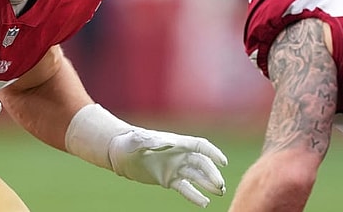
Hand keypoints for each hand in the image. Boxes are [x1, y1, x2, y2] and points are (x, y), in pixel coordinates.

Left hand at [109, 129, 227, 207]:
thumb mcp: (137, 140)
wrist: (119, 154)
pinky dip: (194, 195)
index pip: (200, 146)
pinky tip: (204, 203)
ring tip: (219, 193)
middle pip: (202, 164)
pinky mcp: (168, 180)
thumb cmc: (128, 142)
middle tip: (219, 185)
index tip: (223, 162)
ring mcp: (175, 168)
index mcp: (176, 143)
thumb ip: (151, 141)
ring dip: (209, 184)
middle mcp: (179, 155)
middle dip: (212, 173)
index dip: (213, 153)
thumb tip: (167, 142)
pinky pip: (185, 188)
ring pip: (197, 177)